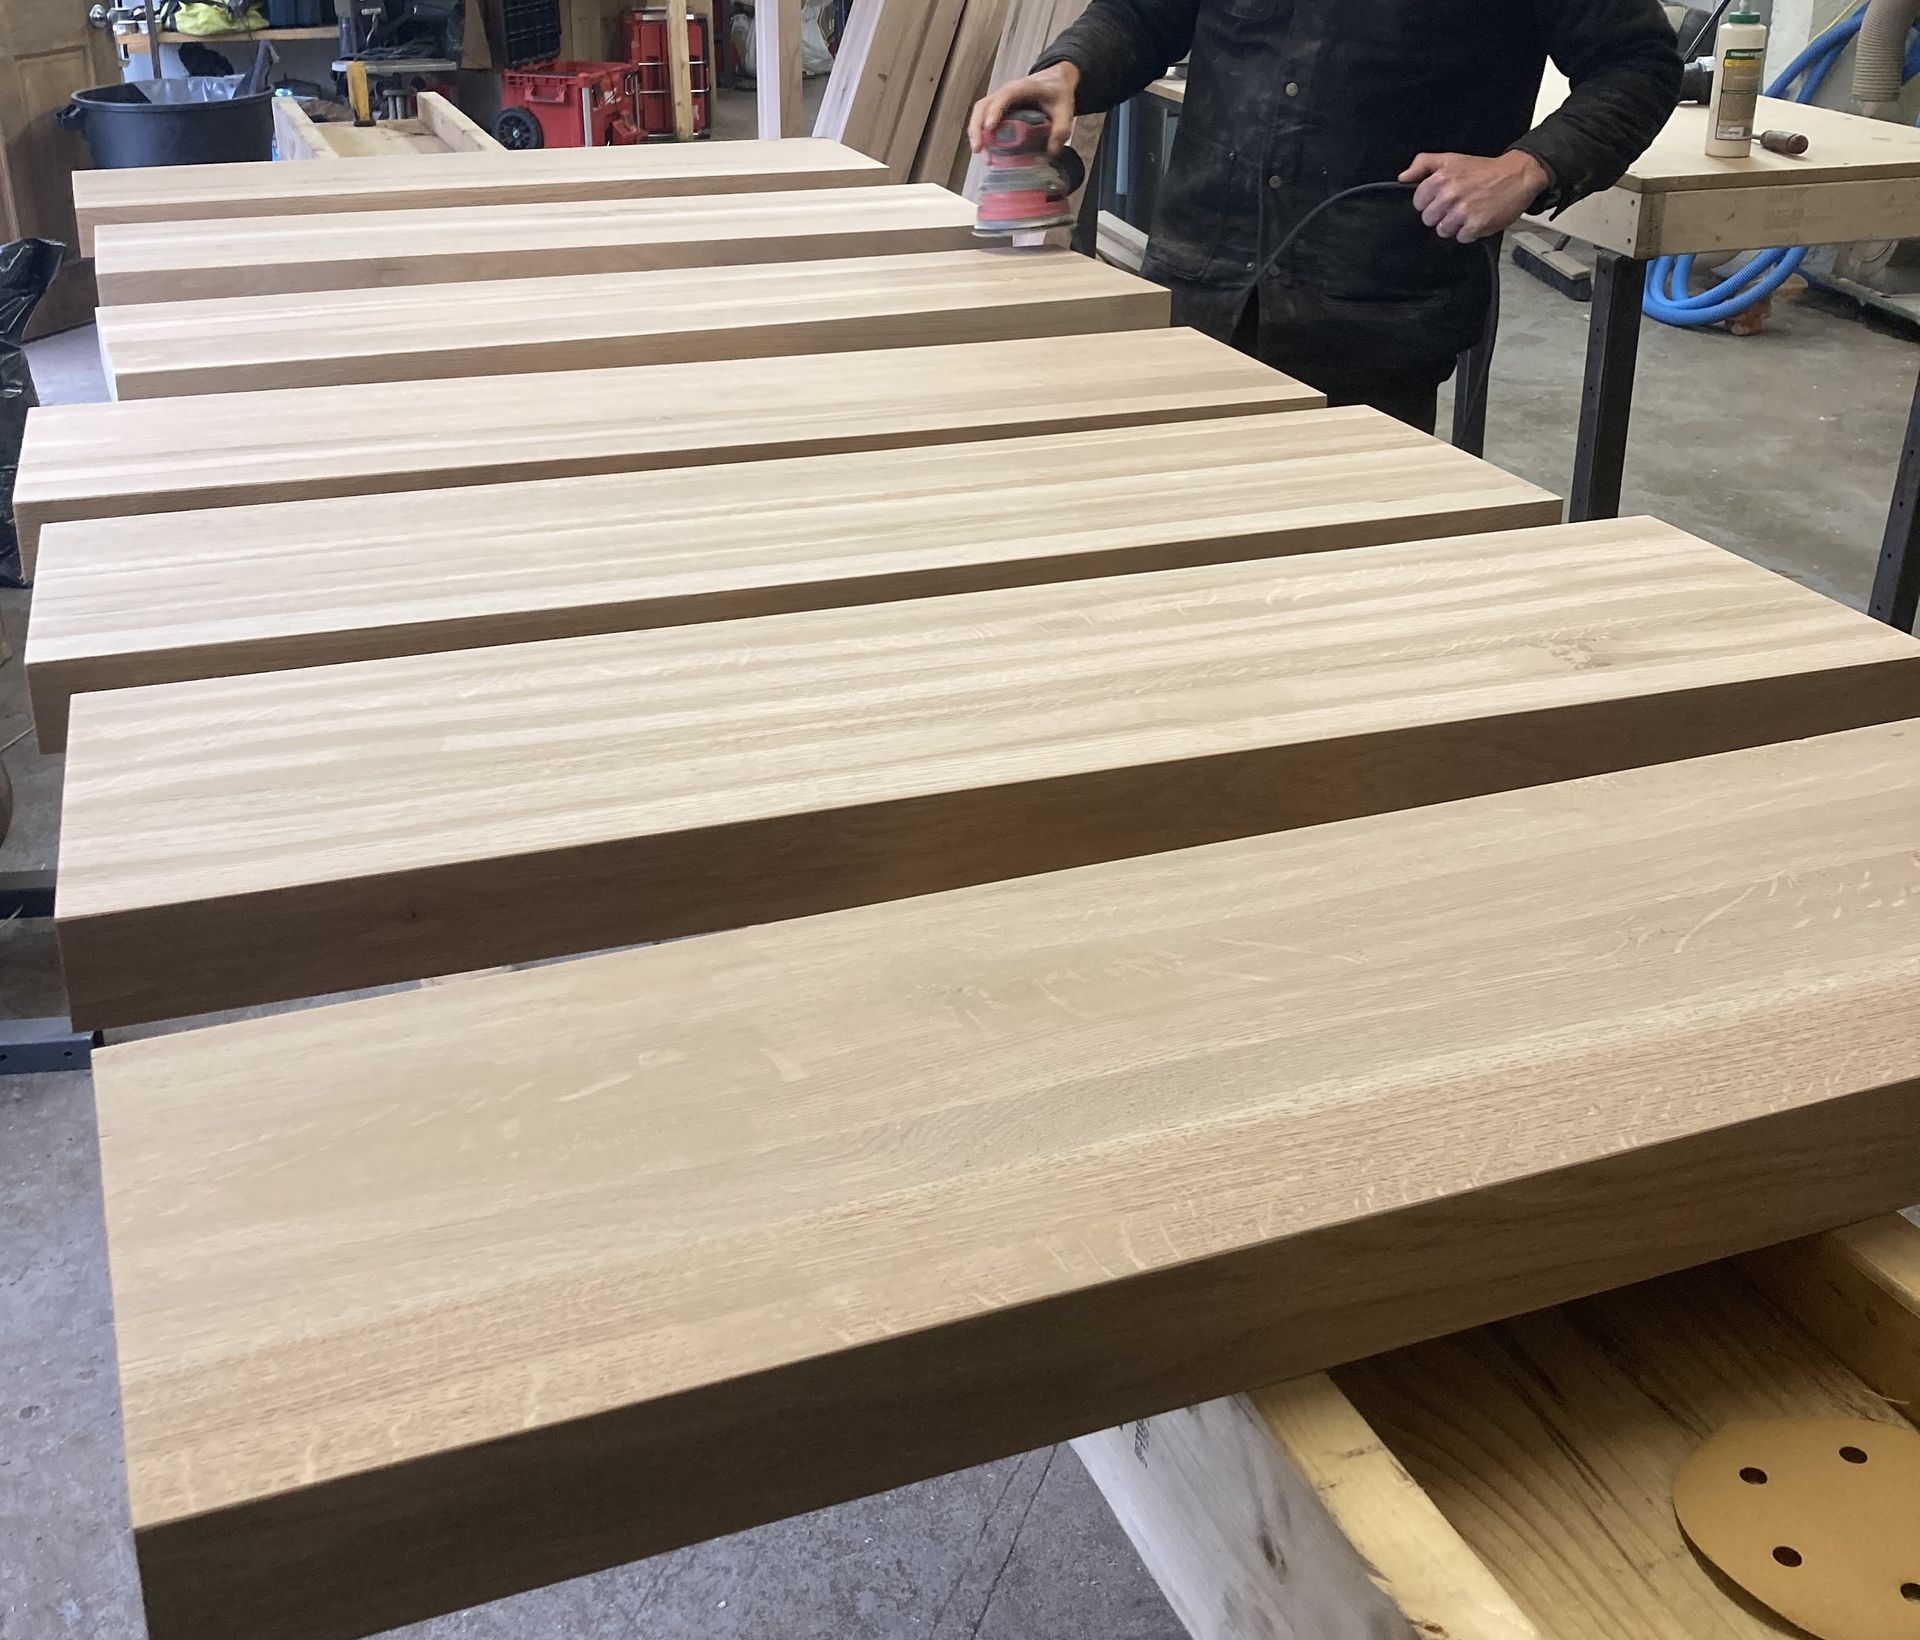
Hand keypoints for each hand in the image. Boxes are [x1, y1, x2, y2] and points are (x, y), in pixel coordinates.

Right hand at [969, 61, 1079, 153]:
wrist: (1055, 80)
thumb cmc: (1057, 91)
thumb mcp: (1065, 109)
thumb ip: (1061, 129)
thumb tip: (1051, 151)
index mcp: (1022, 88)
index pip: (1004, 97)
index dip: (995, 111)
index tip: (990, 128)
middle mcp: (1006, 92)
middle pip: (983, 105)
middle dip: (977, 127)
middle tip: (979, 148)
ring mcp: (1000, 100)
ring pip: (979, 112)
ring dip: (976, 131)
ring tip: (979, 152)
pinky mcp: (999, 109)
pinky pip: (984, 118)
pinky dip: (981, 133)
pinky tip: (985, 149)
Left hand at [1398, 150, 1549, 242]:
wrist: (1517, 175)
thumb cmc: (1483, 169)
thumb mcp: (1451, 159)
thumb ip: (1424, 164)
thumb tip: (1403, 177)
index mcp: (1442, 178)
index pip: (1419, 202)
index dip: (1430, 202)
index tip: (1442, 197)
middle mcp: (1450, 195)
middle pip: (1429, 219)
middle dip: (1441, 214)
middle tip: (1457, 205)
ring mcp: (1462, 212)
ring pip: (1443, 230)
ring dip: (1454, 225)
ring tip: (1467, 212)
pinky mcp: (1476, 225)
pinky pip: (1461, 237)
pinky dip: (1469, 231)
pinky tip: (1477, 218)